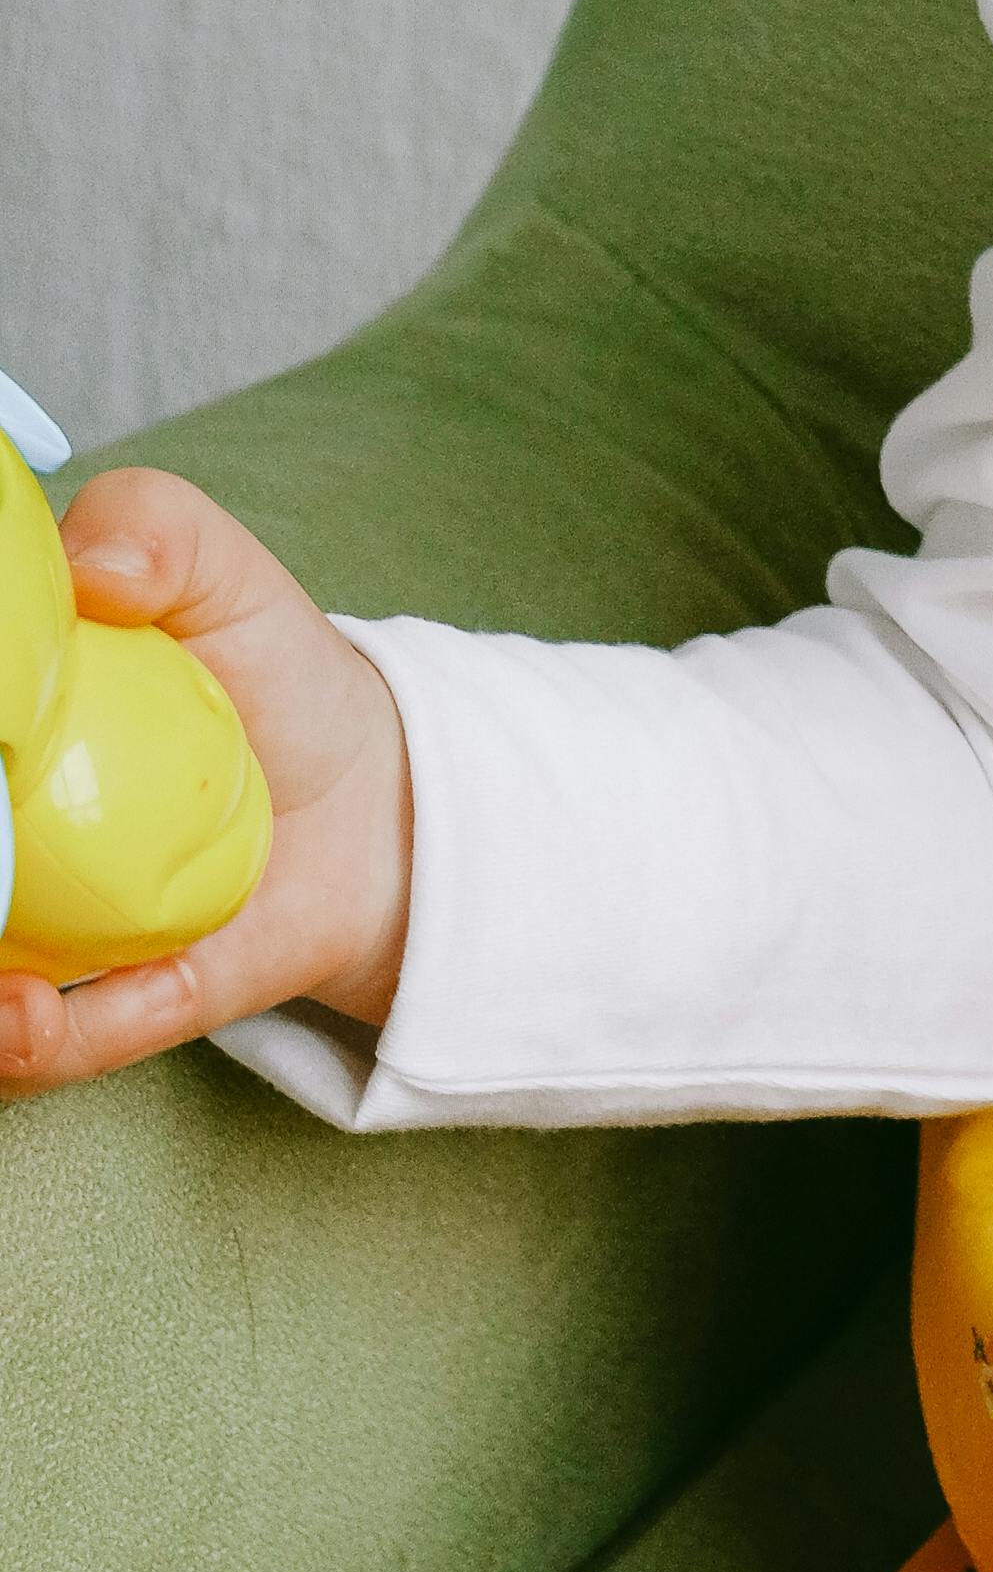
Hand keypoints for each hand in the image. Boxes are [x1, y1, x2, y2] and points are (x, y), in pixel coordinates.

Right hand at [0, 471, 414, 1094]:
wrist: (376, 790)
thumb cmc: (267, 673)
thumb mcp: (222, 574)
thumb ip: (153, 531)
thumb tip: (89, 573)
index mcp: (4, 742)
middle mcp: (6, 848)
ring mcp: (50, 935)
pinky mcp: (124, 1002)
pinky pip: (62, 1040)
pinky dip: (37, 1041)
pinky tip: (27, 1018)